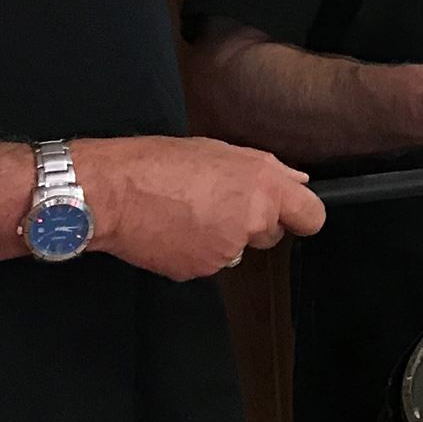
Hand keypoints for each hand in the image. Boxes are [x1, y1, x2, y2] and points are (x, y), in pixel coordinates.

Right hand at [79, 135, 323, 281]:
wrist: (110, 193)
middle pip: (270, 235)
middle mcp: (250, 221)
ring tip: (185, 213)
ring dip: (220, 237)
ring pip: (235, 250)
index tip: (291, 215)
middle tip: (216, 204)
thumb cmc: (158, 163)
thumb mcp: (219, 151)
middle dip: (252, 224)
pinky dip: (193, 251)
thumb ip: (266, 171)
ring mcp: (225, 251)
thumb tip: (297, 182)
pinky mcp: (199, 271)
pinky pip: (206, 263)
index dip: (300, 216)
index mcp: (262, 186)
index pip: (311, 216)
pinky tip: (171, 230)